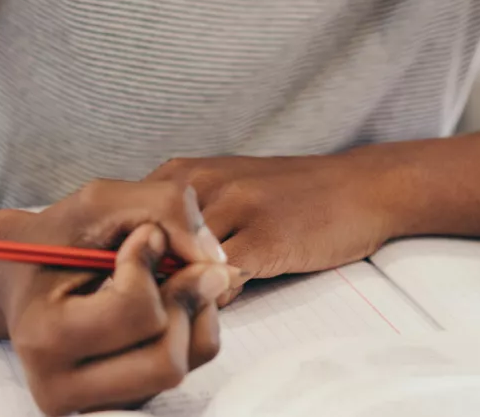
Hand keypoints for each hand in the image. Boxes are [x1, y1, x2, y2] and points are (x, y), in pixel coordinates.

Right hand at [1, 181, 235, 415]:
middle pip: (166, 360)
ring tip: (171, 278)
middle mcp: (62, 388)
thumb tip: (216, 264)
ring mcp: (92, 405)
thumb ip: (163, 209)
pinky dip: (190, 329)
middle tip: (172, 258)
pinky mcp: (118, 404)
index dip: (150, 261)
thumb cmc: (58, 239)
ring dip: (191, 313)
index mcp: (43, 338)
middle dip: (183, 298)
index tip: (140, 236)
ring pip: (179, 368)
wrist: (23, 278)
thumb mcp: (100, 202)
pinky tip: (168, 302)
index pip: (136, 312)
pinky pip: (184, 371)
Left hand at [144, 153, 396, 302]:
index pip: (124, 219)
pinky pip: (217, 281)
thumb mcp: (226, 186)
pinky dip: (211, 299)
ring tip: (182, 307)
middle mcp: (202, 183)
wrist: (359, 187)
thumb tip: (136, 260)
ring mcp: (234, 209)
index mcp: (185, 172)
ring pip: (177, 264)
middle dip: (139, 278)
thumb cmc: (288, 194)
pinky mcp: (266, 238)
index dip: (120, 258)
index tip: (123, 284)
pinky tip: (221, 301)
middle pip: (142, 243)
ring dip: (174, 293)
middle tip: (143, 305)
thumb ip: (181, 215)